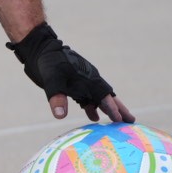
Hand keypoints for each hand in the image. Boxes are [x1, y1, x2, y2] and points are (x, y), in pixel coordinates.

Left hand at [8, 22, 134, 122]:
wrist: (40, 50)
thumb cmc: (48, 62)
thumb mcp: (51, 79)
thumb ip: (57, 97)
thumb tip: (60, 116)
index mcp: (88, 79)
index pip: (104, 96)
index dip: (112, 108)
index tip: (121, 120)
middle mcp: (88, 81)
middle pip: (107, 97)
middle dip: (119, 109)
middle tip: (131, 121)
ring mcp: (82, 83)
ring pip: (98, 98)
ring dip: (107, 110)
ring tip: (118, 122)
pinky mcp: (74, 85)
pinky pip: (87, 98)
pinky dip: (92, 108)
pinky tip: (94, 117)